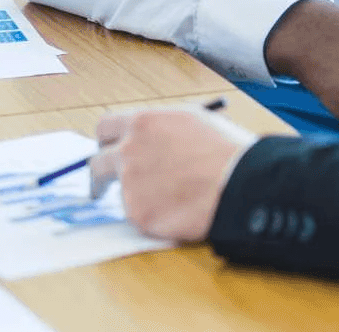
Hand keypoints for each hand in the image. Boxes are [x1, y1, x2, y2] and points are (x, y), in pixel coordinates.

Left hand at [91, 105, 255, 241]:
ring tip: (177, 197)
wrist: (241, 183)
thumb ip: (160, 128)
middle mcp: (128, 151)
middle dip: (101, 175)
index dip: (106, 141)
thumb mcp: (190, 121)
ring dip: (139, 196)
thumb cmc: (225, 149)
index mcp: (142, 123)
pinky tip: (181, 211)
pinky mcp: (138, 215)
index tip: (108, 151)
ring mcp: (130, 185)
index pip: (104, 128)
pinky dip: (155, 216)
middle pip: (97, 164)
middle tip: (106, 185)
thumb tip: (146, 140)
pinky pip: (140, 216)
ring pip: (122, 193)